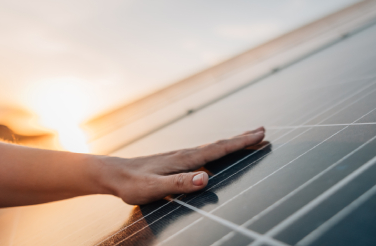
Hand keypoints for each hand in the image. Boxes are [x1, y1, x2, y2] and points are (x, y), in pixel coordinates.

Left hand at [98, 127, 264, 204]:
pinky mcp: (176, 161)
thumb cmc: (132, 183)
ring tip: (247, 139)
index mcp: (185, 159)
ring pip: (213, 147)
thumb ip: (179, 183)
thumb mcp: (154, 188)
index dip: (240, 143)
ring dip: (232, 143)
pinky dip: (218, 150)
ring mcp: (181, 156)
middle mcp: (185, 154)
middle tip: (262, 131)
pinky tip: (217, 153)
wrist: (113, 174)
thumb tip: (206, 178)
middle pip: (219, 145)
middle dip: (242, 138)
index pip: (218, 149)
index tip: (259, 135)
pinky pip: (204, 153)